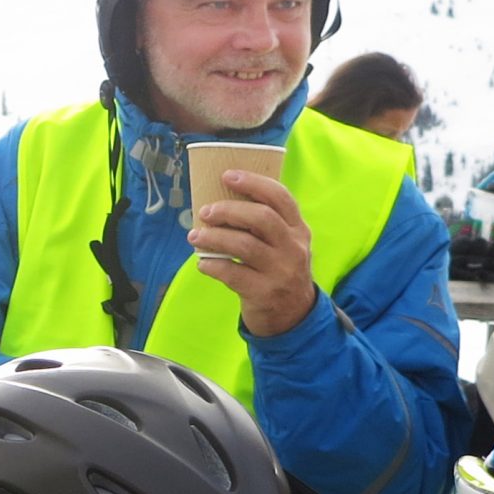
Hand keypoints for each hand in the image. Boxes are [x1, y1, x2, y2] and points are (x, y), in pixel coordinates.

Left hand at [188, 170, 318, 337]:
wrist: (293, 317)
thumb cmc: (279, 271)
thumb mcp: (284, 245)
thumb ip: (264, 225)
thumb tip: (220, 201)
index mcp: (298, 229)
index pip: (280, 197)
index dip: (253, 183)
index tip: (227, 176)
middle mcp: (293, 248)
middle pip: (261, 218)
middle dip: (228, 211)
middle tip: (205, 212)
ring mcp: (281, 272)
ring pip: (245, 245)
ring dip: (214, 237)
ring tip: (195, 236)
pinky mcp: (265, 293)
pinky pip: (233, 274)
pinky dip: (213, 265)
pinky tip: (202, 263)